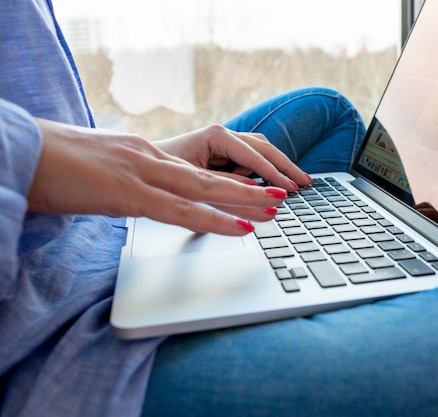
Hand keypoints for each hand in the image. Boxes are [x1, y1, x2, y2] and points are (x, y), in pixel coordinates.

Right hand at [27, 119, 292, 234]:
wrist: (19, 151)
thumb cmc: (52, 165)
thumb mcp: (99, 172)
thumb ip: (124, 182)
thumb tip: (132, 195)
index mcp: (143, 155)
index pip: (196, 172)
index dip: (227, 183)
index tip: (253, 190)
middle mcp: (149, 159)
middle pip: (209, 176)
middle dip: (247, 188)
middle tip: (280, 193)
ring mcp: (141, 174)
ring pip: (205, 189)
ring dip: (244, 200)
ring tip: (276, 207)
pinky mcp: (128, 193)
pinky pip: (181, 211)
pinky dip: (214, 221)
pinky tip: (240, 229)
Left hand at [154, 124, 311, 190]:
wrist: (135, 166)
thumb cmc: (156, 171)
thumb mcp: (191, 183)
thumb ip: (226, 190)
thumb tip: (259, 198)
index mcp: (215, 136)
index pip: (255, 155)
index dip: (275, 174)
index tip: (290, 191)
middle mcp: (222, 134)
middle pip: (264, 148)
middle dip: (285, 166)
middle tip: (306, 184)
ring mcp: (223, 142)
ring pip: (260, 151)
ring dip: (278, 166)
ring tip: (296, 182)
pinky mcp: (221, 152)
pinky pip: (249, 158)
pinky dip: (263, 169)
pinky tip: (272, 181)